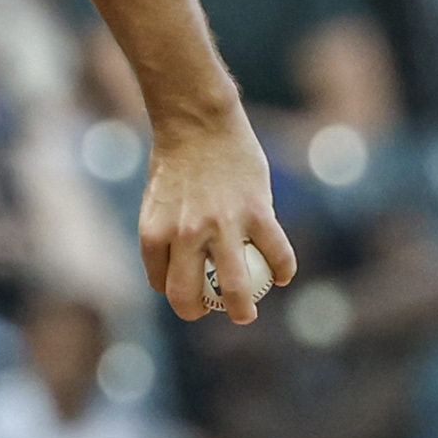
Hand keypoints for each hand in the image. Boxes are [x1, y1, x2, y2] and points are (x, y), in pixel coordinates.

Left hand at [139, 110, 297, 325]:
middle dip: (198, 313)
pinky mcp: (255, 212)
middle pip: (188, 295)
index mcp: (154, 233)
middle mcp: (184, 235)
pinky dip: (282, 268)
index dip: (174, 293)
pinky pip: (275, 252)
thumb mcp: (158, 201)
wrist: (199, 123)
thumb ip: (168, 232)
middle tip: (215, 312)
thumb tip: (180, 264)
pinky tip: (284, 276)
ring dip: (242, 308)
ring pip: (234, 284)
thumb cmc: (177, 160)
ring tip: (247, 314)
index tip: (189, 292)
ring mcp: (221, 225)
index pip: (162, 281)